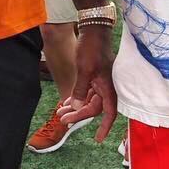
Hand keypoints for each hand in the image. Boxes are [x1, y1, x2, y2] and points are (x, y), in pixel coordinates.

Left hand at [57, 25, 116, 141]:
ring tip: (59, 112)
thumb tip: (78, 107)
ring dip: (75, 107)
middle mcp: (107, 86)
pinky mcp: (95, 75)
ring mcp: (101, 80)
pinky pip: (87, 92)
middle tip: (62, 120)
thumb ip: (81, 90)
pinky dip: (77, 97)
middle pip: (95, 108)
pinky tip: (66, 101)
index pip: (109, 112)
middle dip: (79, 115)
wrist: (93, 29)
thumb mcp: (84, 70)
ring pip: (89, 100)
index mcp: (108, 86)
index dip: (105, 127)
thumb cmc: (91, 48)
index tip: (98, 139)